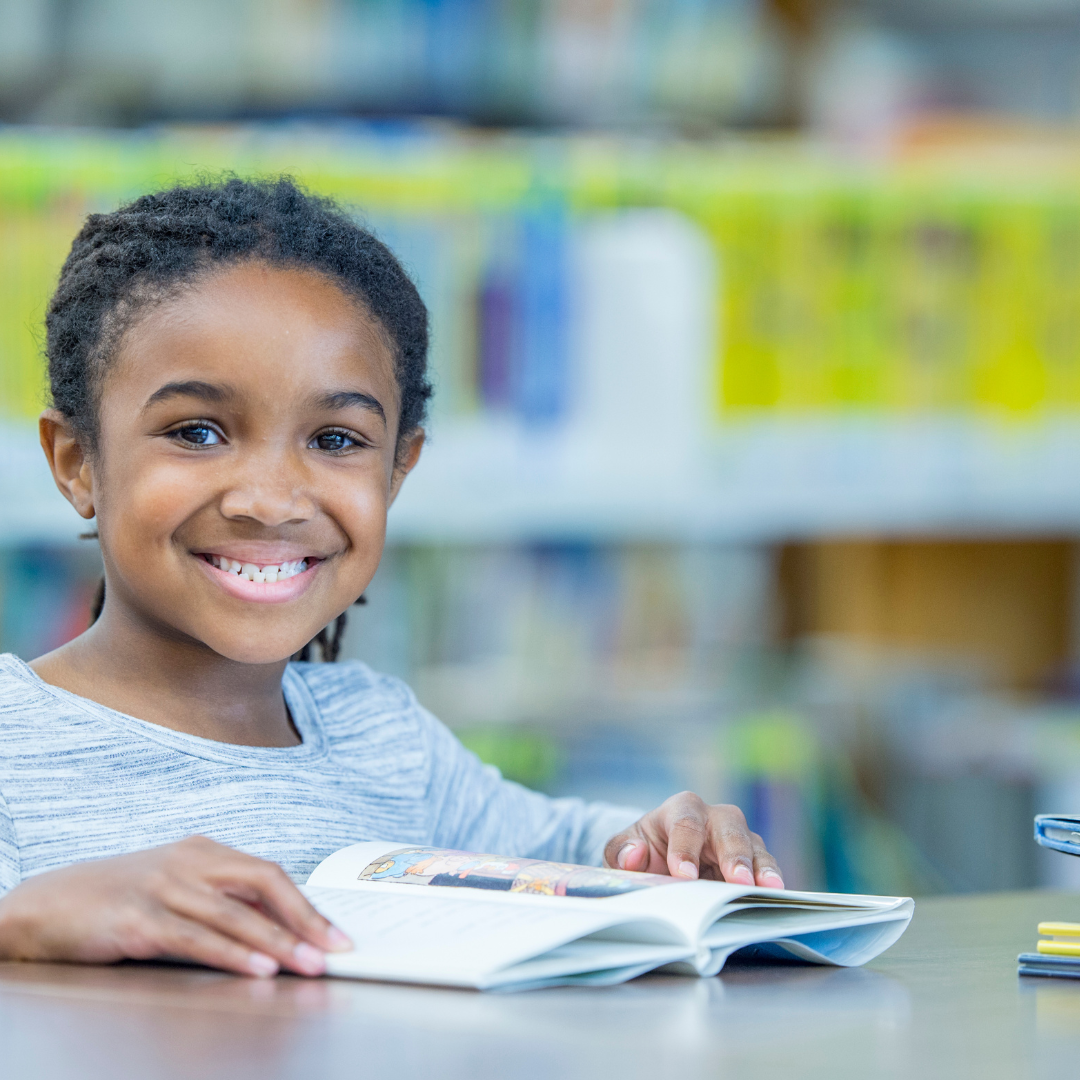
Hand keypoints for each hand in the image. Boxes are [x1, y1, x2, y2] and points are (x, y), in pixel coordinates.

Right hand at [0, 835, 351, 976]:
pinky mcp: (137, 919)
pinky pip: (196, 938)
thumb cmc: (118, 900)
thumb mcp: (175, 889)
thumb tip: (277, 931)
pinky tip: (257, 968)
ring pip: (234, 913)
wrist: (46, 906)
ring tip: (308, 964)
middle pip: (264, 882)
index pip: (269, 873)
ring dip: (277, 941)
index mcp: (204, 851)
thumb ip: (220, 902)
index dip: (307, 904)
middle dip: (305, 918)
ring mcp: (163, 887)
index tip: (337, 933)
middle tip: (336, 949)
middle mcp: (189, 862)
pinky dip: (232, 954)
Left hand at [603, 792, 783, 887]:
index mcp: (681, 809)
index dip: (684, 849)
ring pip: (753, 846)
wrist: (662, 856)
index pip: (685, 825)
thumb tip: (633, 855)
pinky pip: (766, 866)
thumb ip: (622, 851)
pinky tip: (776, 894)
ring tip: (768, 887)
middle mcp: (714, 818)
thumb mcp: (623, 850)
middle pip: (728, 828)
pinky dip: (771, 879)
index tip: (683, 876)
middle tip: (737, 880)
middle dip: (733, 854)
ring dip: (760, 867)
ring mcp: (738, 837)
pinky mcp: (753, 860)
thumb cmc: (645, 849)